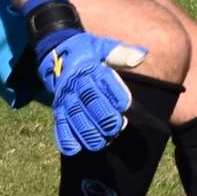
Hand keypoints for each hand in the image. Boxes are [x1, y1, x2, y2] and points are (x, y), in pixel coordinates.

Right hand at [37, 31, 147, 154]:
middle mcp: (76, 84)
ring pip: (74, 116)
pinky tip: (74, 149)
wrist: (56, 52)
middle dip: (102, 116)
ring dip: (86, 131)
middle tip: (116, 127)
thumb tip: (140, 57)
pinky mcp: (58, 109)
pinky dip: (65, 138)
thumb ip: (121, 53)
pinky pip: (59, 124)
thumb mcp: (103, 46)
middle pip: (89, 101)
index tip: (125, 105)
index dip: (114, 93)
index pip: (103, 80)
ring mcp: (65, 98)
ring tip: (100, 142)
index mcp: (90, 68)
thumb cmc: (88, 52)